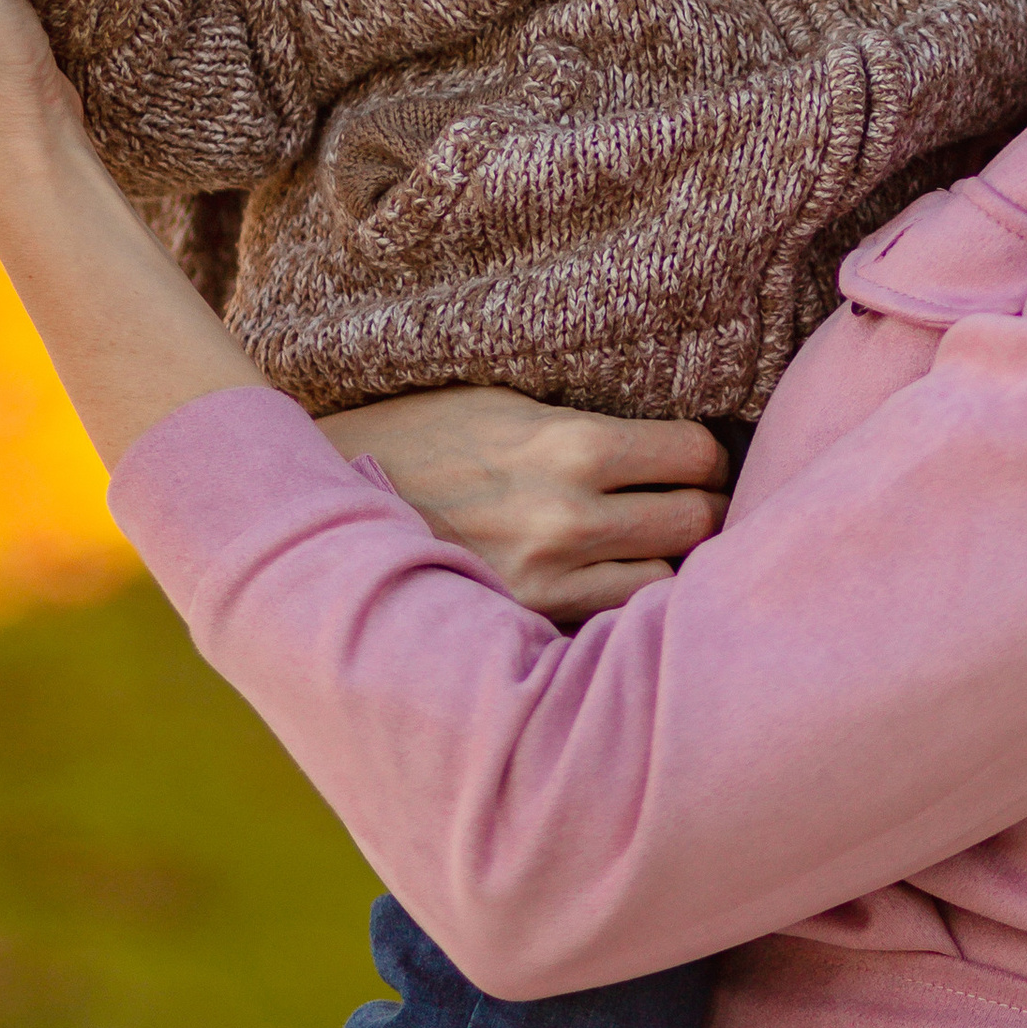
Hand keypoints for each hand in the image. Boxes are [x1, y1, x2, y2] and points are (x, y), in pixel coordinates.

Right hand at [319, 385, 730, 625]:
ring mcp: (546, 581)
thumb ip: (586, 425)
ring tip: (644, 549)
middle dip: (700, 510)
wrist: (321, 502)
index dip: (705, 457)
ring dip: (663, 565)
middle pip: (697, 522)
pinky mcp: (523, 624)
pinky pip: (607, 622)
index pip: (697, 455)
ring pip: (663, 583)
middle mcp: (568, 518)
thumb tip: (669, 438)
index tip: (695, 461)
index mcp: (572, 445)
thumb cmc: (420, 436)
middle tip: (684, 505)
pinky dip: (617, 607)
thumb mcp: (504, 402)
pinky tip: (599, 584)